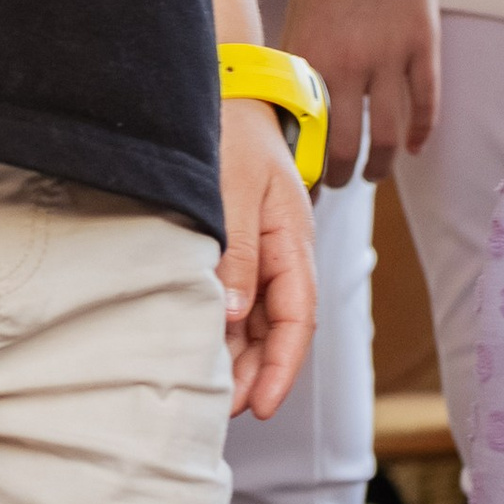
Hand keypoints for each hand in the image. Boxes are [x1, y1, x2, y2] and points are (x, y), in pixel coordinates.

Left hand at [219, 94, 315, 418]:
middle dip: (256, 375)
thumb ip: (238, 251)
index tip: (259, 406)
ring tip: (209, 391)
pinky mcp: (239, 250)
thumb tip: (237, 315)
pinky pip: (240, 302)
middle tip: (222, 409)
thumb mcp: (235, 191)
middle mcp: (283, 254)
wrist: (226, 93)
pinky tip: (205, 349)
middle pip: (280, 330)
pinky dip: (226, 331)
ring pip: (259, 322)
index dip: (282, 368)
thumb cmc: (234, 136)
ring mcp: (262, 254)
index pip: (298, 319)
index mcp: (294, 241)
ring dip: (240, 358)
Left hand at [286, 0, 440, 187]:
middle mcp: (348, 62)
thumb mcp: (299, 13)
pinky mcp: (424, 44)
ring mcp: (391, 55)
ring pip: (389, 137)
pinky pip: (426, 104)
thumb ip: (299, 64)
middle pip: (345, 148)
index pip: (301, 134)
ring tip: (373, 172)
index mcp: (308, 55)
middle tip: (338, 182)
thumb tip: (293, 116)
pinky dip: (422, 134)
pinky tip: (414, 146)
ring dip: (380, 166)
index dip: (301, 170)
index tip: (300, 188)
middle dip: (340, 176)